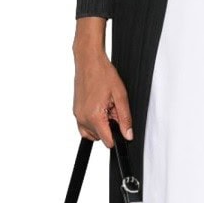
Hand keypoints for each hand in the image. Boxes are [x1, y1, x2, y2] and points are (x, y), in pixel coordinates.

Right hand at [73, 21, 132, 147]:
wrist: (89, 61)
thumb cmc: (103, 74)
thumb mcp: (120, 96)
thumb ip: (125, 118)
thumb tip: (128, 134)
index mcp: (94, 116)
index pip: (107, 141)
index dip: (117, 136)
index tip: (120, 125)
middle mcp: (83, 118)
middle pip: (99, 137)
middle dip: (109, 127)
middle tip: (112, 109)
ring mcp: (77, 114)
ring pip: (91, 132)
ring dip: (100, 125)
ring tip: (105, 107)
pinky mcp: (75, 110)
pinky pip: (84, 124)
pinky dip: (93, 120)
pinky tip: (98, 106)